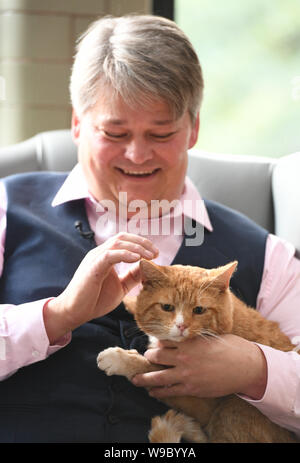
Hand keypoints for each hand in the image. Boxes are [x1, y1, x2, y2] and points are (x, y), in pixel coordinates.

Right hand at [43, 232, 157, 343]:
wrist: (75, 312)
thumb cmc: (95, 300)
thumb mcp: (120, 287)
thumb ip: (132, 276)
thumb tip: (147, 268)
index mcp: (106, 256)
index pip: (125, 240)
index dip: (141, 244)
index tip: (155, 254)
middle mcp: (100, 253)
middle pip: (123, 237)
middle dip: (142, 242)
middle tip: (156, 253)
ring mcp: (95, 258)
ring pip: (118, 243)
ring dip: (137, 247)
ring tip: (150, 256)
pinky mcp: (93, 267)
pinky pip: (110, 255)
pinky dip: (125, 254)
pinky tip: (137, 259)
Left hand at [132, 334, 266, 399]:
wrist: (245, 366)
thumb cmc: (231, 347)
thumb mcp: (210, 336)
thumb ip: (194, 337)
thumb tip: (184, 335)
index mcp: (188, 342)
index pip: (163, 341)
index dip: (157, 343)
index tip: (154, 344)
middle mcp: (183, 358)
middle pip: (156, 357)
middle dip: (149, 357)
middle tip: (146, 357)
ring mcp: (186, 375)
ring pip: (158, 377)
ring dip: (144, 378)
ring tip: (136, 380)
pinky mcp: (191, 389)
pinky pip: (170, 391)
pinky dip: (158, 392)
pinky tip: (152, 391)